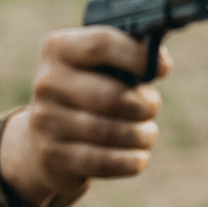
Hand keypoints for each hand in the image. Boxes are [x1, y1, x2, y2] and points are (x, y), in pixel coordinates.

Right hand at [0, 26, 170, 206]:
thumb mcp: (98, 68)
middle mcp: (46, 82)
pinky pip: (103, 161)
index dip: (137, 56)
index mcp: (58, 49)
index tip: (163, 69)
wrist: (44, 140)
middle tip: (152, 107)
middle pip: (111, 95)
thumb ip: (127, 57)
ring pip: (110, 131)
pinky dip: (131, 160)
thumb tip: (160, 64)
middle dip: (144, 105)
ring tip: (146, 134)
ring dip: (141, 135)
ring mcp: (45, 121)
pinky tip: (139, 157)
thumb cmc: (87, 95)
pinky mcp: (52, 155)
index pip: (101, 45)